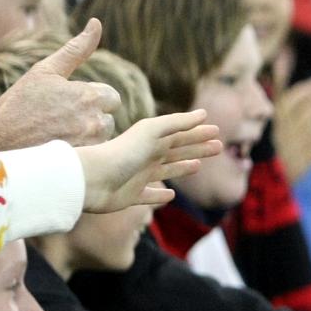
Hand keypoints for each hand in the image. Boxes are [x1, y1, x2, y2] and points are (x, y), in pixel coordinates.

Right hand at [0, 19, 120, 149]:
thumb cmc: (20, 103)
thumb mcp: (46, 71)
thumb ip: (76, 49)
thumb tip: (96, 23)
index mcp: (88, 96)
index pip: (111, 96)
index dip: (91, 98)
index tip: (70, 102)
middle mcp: (94, 120)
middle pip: (110, 117)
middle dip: (94, 115)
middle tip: (64, 117)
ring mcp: (90, 144)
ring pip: (105, 135)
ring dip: (90, 132)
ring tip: (62, 131)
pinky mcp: (84, 161)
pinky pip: (98, 153)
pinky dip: (85, 149)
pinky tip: (64, 145)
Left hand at [75, 109, 221, 211]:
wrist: (92, 179)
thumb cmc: (122, 152)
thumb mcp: (152, 131)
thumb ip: (178, 122)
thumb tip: (204, 114)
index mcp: (152, 141)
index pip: (181, 134)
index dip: (198, 132)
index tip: (216, 130)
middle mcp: (146, 157)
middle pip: (177, 150)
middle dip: (197, 147)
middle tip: (218, 146)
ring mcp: (139, 177)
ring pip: (167, 171)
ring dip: (183, 167)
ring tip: (198, 165)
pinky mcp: (131, 196)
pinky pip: (150, 196)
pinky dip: (161, 196)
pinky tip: (170, 195)